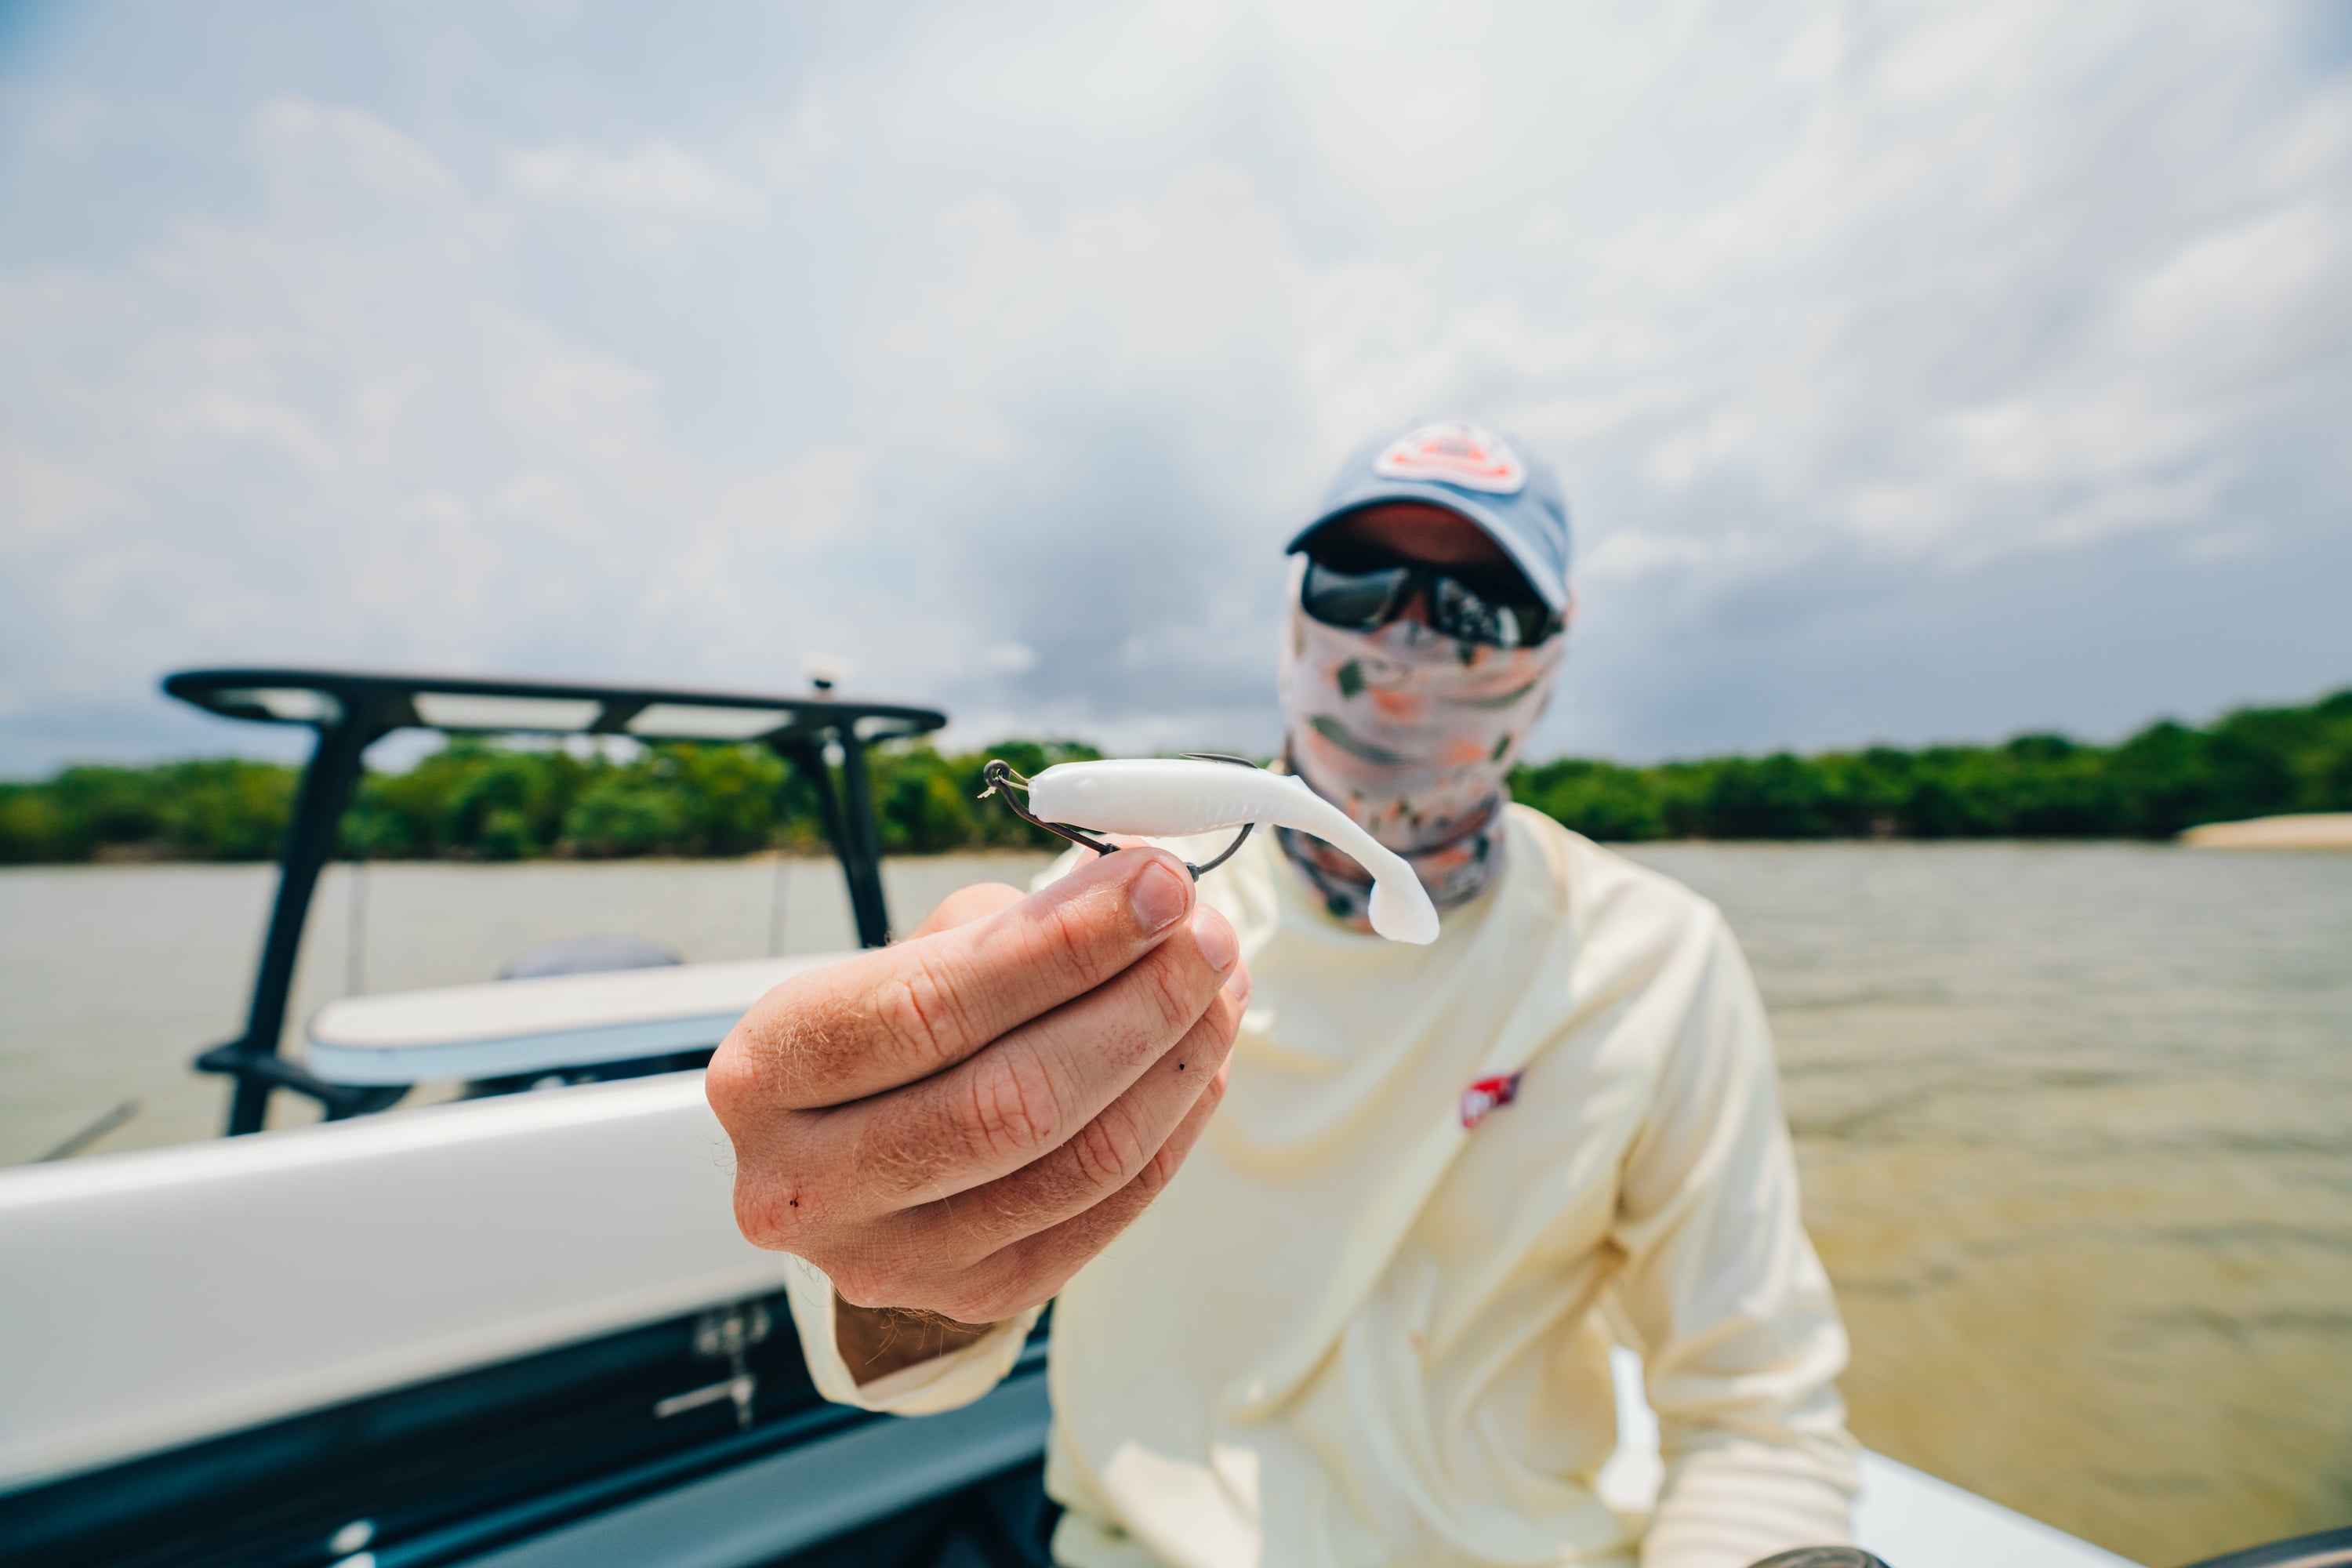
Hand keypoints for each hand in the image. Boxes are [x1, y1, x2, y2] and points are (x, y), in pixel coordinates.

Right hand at [707, 848, 1246, 1383]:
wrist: (849, 1159)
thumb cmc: (890, 1031)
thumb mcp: (914, 953)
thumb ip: (1017, 925)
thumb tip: (1147, 893)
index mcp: (766, 1070)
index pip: (929, 1007)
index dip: (1062, 945)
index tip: (1157, 882)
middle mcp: (805, 1184)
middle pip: (1011, 1102)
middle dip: (1138, 1004)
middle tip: (1208, 935)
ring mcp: (887, 1260)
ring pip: (1075, 1165)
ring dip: (1175, 1063)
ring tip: (1222, 988)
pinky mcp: (971, 1299)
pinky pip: (1103, 1213)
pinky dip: (1173, 1128)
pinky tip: (1204, 1061)